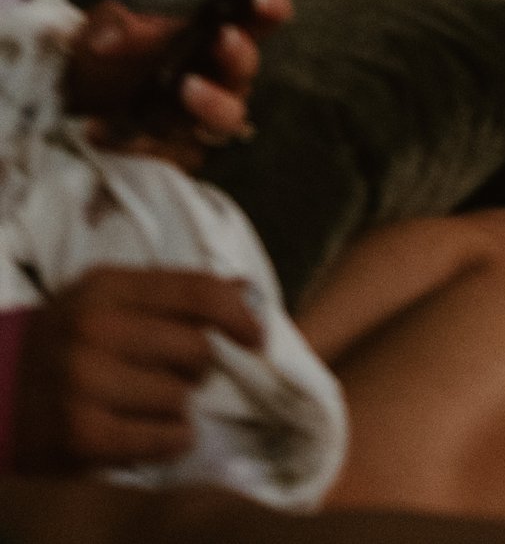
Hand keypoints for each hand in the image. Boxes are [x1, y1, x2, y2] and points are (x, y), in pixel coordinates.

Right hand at [13, 266, 262, 471]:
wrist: (1, 396)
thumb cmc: (71, 344)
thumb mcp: (111, 301)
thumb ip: (174, 294)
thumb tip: (247, 292)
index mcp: (105, 287)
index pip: (196, 290)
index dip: (238, 314)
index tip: (256, 337)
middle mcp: (93, 330)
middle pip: (195, 348)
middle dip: (198, 367)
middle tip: (177, 375)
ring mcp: (83, 383)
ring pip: (180, 397)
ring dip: (178, 407)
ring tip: (150, 405)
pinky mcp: (81, 436)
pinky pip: (163, 438)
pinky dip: (171, 439)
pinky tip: (158, 434)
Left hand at [60, 0, 290, 163]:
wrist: (84, 100)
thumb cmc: (111, 52)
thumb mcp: (104, 27)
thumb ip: (109, 25)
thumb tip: (106, 41)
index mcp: (218, 35)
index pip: (262, 20)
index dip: (269, 6)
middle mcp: (220, 77)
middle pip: (246, 70)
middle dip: (239, 53)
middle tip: (222, 38)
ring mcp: (200, 117)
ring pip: (227, 118)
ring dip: (213, 103)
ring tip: (187, 88)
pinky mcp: (175, 152)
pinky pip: (177, 153)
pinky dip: (145, 143)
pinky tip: (112, 131)